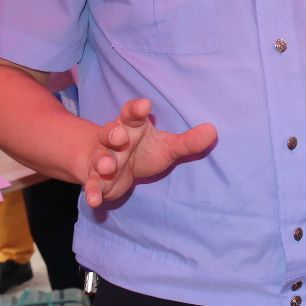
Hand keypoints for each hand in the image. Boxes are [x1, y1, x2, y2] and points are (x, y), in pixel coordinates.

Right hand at [84, 98, 216, 207]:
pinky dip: (92, 192)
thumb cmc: (142, 150)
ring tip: (107, 166)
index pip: (131, 113)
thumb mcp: (167, 146)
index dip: (136, 108)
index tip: (144, 105)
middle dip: (113, 133)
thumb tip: (213, 131)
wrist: (112, 168)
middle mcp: (114, 140)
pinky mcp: (97, 181)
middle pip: (110, 132)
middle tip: (121, 136)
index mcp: (131, 126)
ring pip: (100, 157)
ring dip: (103, 161)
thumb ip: (187, 141)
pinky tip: (93, 200)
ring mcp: (103, 160)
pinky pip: (92, 185)